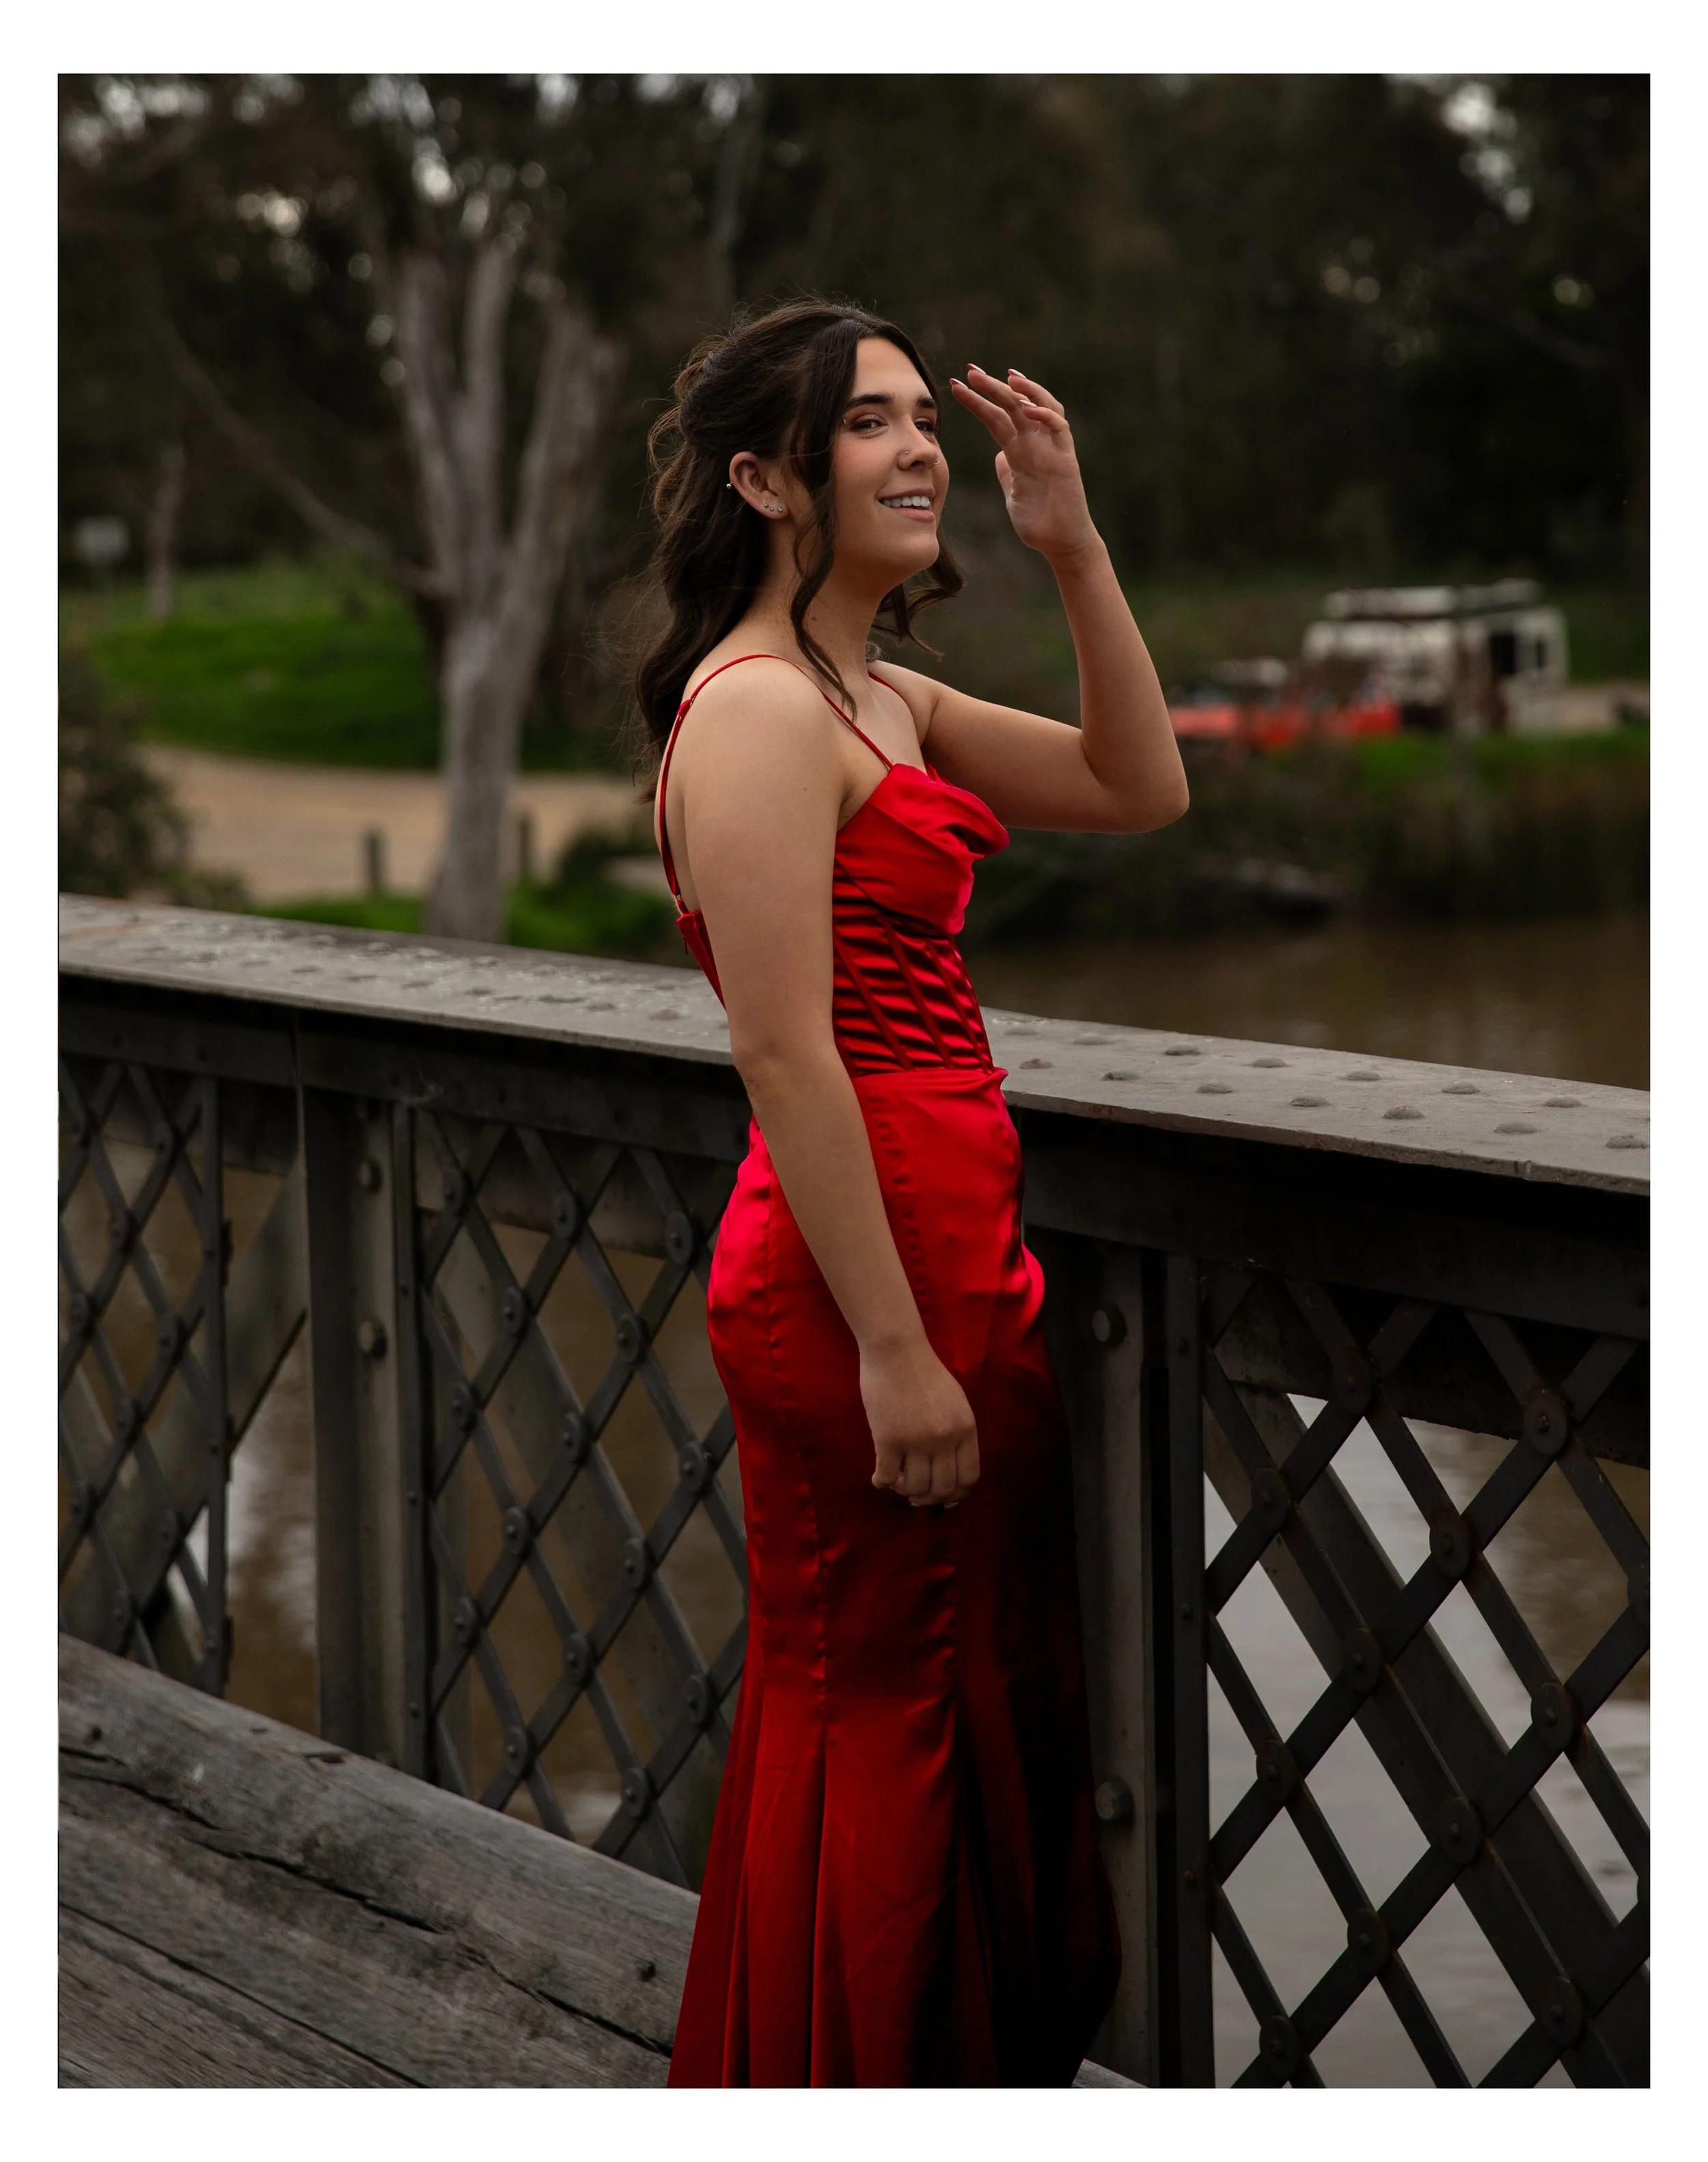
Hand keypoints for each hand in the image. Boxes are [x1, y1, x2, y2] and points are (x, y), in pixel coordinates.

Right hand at [862, 1335, 980, 1508]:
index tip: (944, 1497)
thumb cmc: (924, 1371)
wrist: (896, 1348)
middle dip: (929, 1498)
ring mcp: (917, 1440)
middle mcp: (945, 1438)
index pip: (969, 1477)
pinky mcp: (889, 1439)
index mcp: (966, 1428)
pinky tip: (879, 1478)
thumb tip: (950, 1469)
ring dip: (904, 1491)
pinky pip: (887, 1477)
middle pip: (943, 1488)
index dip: (957, 1494)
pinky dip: (882, 1483)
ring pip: (915, 1487)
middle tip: (915, 1495)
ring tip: (897, 1481)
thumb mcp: (955, 1402)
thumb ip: (956, 1433)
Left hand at [949, 364, 1098, 564]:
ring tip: (1008, 377)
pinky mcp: (1066, 459)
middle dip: (992, 387)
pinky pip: (1059, 429)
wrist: (1060, 544)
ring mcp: (1051, 449)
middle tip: (971, 371)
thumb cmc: (1038, 522)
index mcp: (1018, 451)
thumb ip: (1007, 472)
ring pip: (1040, 407)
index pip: (994, 418)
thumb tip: (1000, 455)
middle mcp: (1034, 444)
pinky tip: (1031, 408)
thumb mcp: (1013, 494)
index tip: (956, 386)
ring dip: (1025, 390)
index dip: (977, 401)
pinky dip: (1047, 415)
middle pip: (1013, 406)